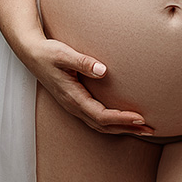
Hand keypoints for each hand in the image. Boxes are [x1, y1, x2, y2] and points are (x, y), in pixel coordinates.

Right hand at [20, 33, 158, 136]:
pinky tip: (123, 120)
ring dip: (121, 128)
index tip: (141, 117)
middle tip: (151, 129)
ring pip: (100, 126)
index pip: (101, 115)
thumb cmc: (48, 52)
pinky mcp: (74, 102)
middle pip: (103, 126)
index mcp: (72, 97)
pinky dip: (112, 123)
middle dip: (127, 128)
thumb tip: (103, 70)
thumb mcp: (64, 54)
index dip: (122, 118)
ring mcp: (73, 106)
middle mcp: (73, 106)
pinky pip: (96, 119)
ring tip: (142, 129)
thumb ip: (83, 62)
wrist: (31, 53)